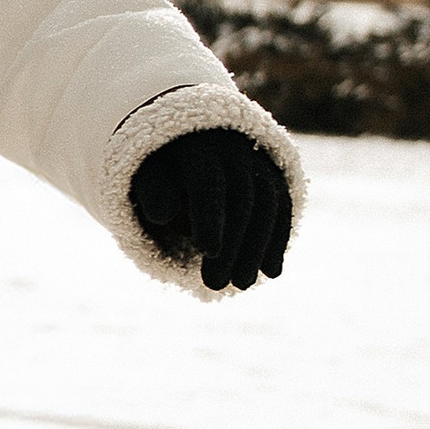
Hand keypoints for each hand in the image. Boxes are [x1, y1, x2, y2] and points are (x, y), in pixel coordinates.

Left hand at [128, 128, 291, 290]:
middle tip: (216, 284)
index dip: (210, 216)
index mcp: (199, 147)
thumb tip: (161, 216)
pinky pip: (282, 208)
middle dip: (232, 244)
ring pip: (267, 205)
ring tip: (242, 285)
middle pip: (242, 198)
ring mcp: (259, 161)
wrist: (190, 143)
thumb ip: (152, 192)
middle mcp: (235, 149)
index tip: (207, 251)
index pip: (209, 182)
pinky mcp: (275, 176)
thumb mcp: (147, 174)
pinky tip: (272, 272)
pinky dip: (278, 241)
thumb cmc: (161, 167)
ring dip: (257, 249)